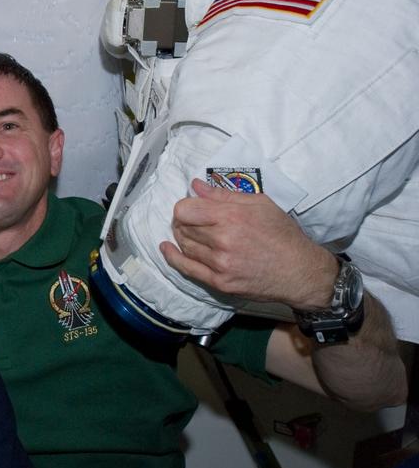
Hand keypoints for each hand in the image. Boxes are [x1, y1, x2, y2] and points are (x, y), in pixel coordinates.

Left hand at [159, 179, 338, 309]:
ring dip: (182, 237)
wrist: (300, 272)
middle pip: (183, 227)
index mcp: (232, 218)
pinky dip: (172, 257)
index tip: (193, 208)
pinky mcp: (220, 282)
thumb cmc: (282, 234)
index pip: (185, 210)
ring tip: (190, 232)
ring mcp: (220, 264)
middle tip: (192, 220)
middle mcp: (223, 241)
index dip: (186, 207)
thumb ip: (224, 195)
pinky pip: (187, 269)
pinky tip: (167, 248)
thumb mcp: (260, 204)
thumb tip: (196, 185)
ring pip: (184, 246)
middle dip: (183, 221)